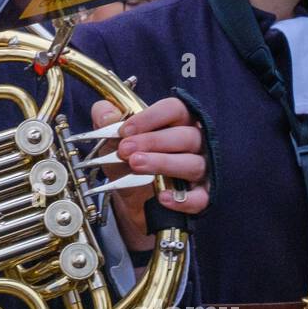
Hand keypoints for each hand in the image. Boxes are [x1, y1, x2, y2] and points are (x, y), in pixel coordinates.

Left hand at [89, 96, 208, 250]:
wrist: (129, 197)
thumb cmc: (129, 160)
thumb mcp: (112, 138)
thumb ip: (106, 119)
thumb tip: (106, 113)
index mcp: (177, 121)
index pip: (175, 109)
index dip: (151, 117)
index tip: (125, 130)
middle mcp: (194, 142)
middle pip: (186, 136)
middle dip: (153, 141)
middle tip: (125, 150)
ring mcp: (201, 168)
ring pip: (193, 163)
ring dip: (163, 163)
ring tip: (136, 165)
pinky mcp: (201, 195)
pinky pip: (200, 197)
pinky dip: (183, 199)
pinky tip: (162, 197)